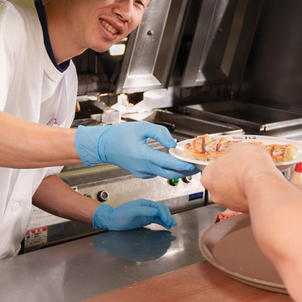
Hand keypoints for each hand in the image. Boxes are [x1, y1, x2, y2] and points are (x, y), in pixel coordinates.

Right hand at [75, 121, 198, 178]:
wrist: (104, 146)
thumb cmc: (120, 135)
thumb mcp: (142, 127)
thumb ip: (160, 133)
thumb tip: (173, 143)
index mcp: (143, 155)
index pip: (167, 163)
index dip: (182, 165)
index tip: (193, 164)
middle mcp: (143, 167)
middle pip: (169, 174)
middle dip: (185, 171)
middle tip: (196, 167)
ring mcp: (142, 172)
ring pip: (164, 174)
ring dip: (176, 170)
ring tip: (188, 163)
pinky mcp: (141, 174)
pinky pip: (157, 172)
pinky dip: (166, 169)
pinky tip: (173, 163)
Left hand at [93, 199, 175, 230]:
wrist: (113, 221)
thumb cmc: (120, 214)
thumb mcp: (132, 211)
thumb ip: (144, 211)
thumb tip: (156, 211)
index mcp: (145, 203)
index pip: (158, 207)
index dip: (164, 213)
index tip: (167, 220)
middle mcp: (147, 208)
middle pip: (162, 210)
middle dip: (168, 216)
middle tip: (172, 223)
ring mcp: (147, 214)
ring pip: (160, 216)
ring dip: (167, 219)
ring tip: (172, 225)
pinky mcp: (145, 220)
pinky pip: (156, 220)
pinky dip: (162, 223)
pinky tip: (166, 226)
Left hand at [201, 143, 281, 212]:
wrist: (264, 183)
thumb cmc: (249, 165)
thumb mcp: (237, 148)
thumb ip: (230, 153)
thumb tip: (232, 154)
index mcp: (208, 177)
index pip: (212, 169)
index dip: (223, 164)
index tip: (231, 161)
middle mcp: (215, 194)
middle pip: (221, 184)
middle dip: (231, 177)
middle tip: (242, 169)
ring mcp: (229, 204)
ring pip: (233, 194)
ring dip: (240, 187)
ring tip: (252, 177)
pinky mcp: (243, 211)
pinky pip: (245, 200)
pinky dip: (250, 194)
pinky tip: (257, 186)